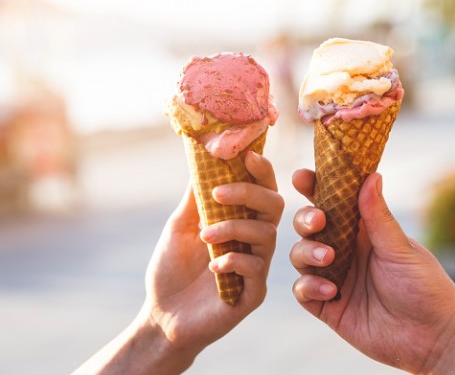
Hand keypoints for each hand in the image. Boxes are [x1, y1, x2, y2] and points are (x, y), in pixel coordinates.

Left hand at [74, 152, 282, 373]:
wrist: (162, 316)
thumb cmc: (172, 270)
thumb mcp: (180, 226)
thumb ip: (195, 197)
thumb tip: (203, 158)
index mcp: (243, 221)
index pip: (263, 189)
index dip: (262, 171)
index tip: (247, 156)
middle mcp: (256, 240)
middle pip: (274, 205)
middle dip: (249, 193)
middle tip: (218, 193)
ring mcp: (258, 266)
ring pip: (266, 234)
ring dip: (233, 228)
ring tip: (203, 236)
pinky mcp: (253, 293)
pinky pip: (256, 268)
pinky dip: (234, 260)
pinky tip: (212, 266)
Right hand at [289, 170, 454, 373]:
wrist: (433, 337)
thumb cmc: (425, 287)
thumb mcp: (401, 249)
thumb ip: (379, 216)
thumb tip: (371, 175)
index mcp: (364, 231)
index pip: (334, 202)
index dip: (315, 187)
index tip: (303, 177)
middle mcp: (346, 251)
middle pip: (309, 226)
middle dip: (305, 219)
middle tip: (318, 221)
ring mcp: (335, 278)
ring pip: (300, 255)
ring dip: (307, 252)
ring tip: (329, 258)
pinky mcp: (329, 307)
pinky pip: (303, 291)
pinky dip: (310, 286)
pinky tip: (332, 291)